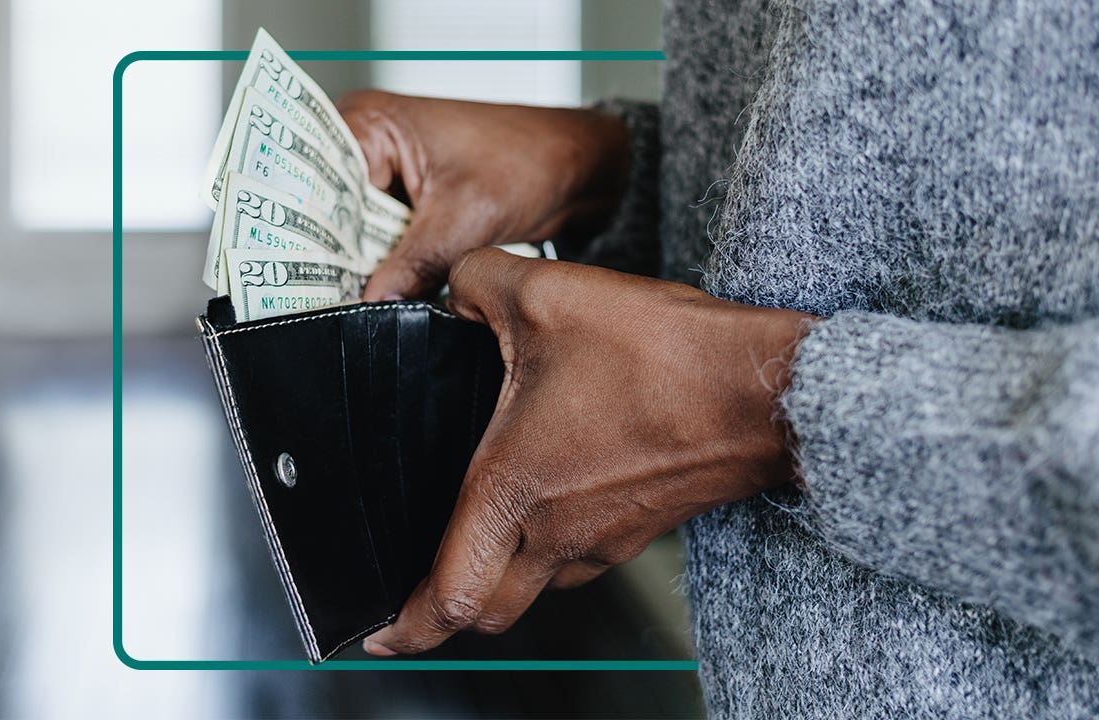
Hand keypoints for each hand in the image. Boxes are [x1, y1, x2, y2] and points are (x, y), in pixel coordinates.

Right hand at [337, 90, 629, 300]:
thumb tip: (371, 307)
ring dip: (359, 266)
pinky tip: (383, 294)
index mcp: (369, 124)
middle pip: (324, 211)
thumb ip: (413, 266)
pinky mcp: (404, 205)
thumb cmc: (530, 160)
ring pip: (349, 233)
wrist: (577, 170)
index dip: (308, 233)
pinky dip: (384, 268)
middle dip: (332, 256)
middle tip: (331, 300)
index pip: (313, 183)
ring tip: (358, 299)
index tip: (306, 278)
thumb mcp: (464, 219)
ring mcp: (384, 176)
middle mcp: (366, 144)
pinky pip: (377, 242)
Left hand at [362, 249, 816, 655]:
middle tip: (420, 597)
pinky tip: (551, 493)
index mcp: (516, 490)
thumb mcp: (548, 295)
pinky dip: (549, 545)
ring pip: (535, 585)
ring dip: (501, 573)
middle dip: (445, 613)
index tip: (376, 634)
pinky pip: (579, 555)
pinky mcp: (642, 525)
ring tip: (482, 534)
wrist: (766, 392)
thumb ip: (477, 283)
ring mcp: (606, 537)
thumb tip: (456, 287)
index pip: (448, 595)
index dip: (404, 627)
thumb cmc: (664, 359)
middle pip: (487, 610)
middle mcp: (558, 531)